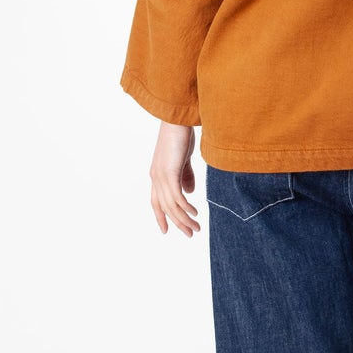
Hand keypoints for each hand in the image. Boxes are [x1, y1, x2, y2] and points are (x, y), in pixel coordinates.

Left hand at [149, 122, 199, 236]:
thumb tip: (188, 193)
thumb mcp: (183, 159)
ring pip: (171, 205)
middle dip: (177, 223)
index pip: (156, 201)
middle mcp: (156, 177)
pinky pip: (177, 197)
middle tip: (190, 234)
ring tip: (196, 228)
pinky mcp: (169, 172)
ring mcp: (161, 175)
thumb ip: (185, 176)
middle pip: (165, 207)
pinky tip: (194, 213)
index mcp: (157, 174)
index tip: (167, 230)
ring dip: (184, 219)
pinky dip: (185, 207)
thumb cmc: (181, 134)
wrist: (177, 119)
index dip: (161, 217)